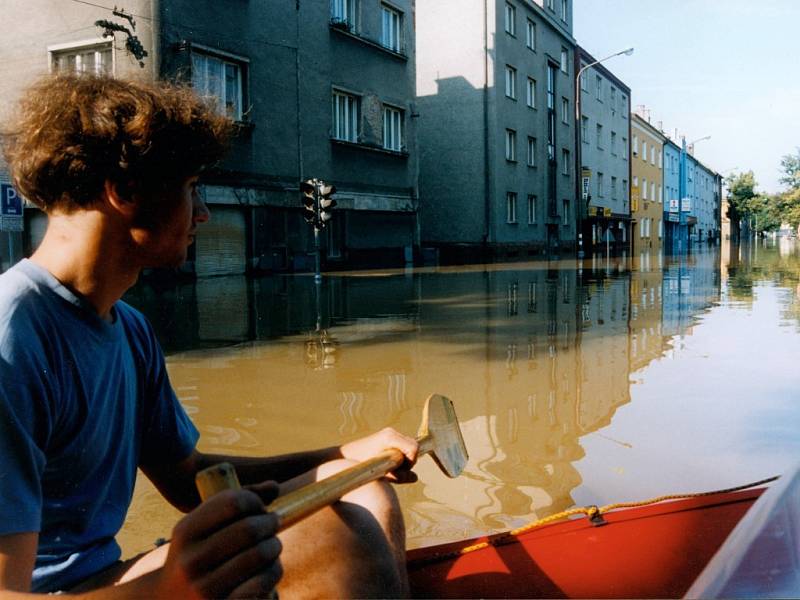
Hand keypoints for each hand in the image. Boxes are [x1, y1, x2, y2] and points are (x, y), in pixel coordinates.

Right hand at [157, 483, 281, 598]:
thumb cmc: (199, 554)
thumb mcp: (203, 527)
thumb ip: (237, 501)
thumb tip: (274, 486)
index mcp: (186, 532)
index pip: (233, 502)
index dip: (254, 501)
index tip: (259, 508)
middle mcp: (191, 561)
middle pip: (250, 529)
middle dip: (270, 522)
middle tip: (273, 524)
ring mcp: (205, 590)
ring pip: (261, 554)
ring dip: (275, 545)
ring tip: (272, 546)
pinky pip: (263, 582)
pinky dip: (273, 571)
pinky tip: (268, 569)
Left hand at [340, 427, 419, 482]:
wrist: (342, 458)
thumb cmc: (359, 467)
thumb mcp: (382, 474)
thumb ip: (400, 476)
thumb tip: (415, 477)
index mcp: (389, 437)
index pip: (414, 448)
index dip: (411, 462)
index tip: (400, 471)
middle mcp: (391, 433)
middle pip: (413, 447)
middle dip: (408, 461)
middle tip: (393, 471)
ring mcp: (388, 434)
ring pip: (408, 448)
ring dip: (402, 460)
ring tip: (387, 468)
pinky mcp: (386, 438)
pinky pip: (401, 448)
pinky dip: (398, 457)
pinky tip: (385, 464)